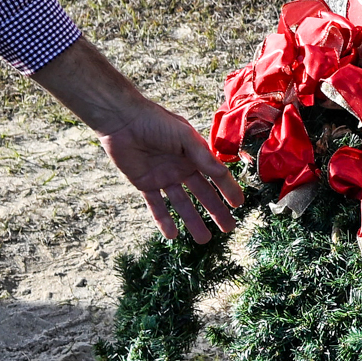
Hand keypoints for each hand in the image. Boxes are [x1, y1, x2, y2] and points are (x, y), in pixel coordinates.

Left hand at [33, 39, 241, 242]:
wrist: (122, 120)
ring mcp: (164, 177)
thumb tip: (222, 174)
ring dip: (193, 221)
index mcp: (194, 155)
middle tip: (228, 228)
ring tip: (204, 240)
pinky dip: (163, 221)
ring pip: (182, 204)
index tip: (239, 205)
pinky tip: (172, 235)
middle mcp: (181, 168)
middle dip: (215, 211)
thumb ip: (203, 157)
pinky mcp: (145, 184)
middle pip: (202, 194)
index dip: (228, 190)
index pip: (216, 176)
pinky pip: (156, 206)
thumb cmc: (156, 122)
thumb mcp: (184, 137)